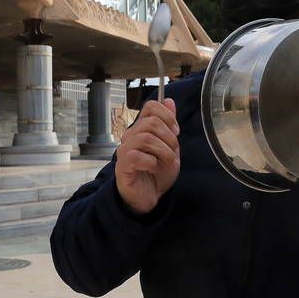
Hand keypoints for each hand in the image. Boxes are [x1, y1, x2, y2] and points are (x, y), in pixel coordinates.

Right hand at [115, 99, 180, 214]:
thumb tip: (169, 101)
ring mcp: (125, 150)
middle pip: (151, 122)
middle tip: (173, 151)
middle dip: (169, 137)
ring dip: (164, 151)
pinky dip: (152, 163)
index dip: (167, 115)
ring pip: (146, 138)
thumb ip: (168, 125)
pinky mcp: (123, 165)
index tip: (176, 131)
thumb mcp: (170, 146)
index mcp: (141, 128)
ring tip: (167, 162)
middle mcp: (130, 136)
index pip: (150, 107)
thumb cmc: (157, 172)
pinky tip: (154, 168)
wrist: (148, 196)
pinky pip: (137, 156)